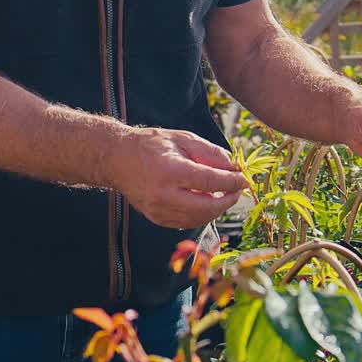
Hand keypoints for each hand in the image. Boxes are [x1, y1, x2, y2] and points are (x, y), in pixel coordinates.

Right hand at [112, 127, 246, 227]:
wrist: (116, 159)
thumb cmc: (149, 145)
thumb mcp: (182, 138)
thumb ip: (210, 153)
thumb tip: (234, 168)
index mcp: (170, 170)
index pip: (211, 181)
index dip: (232, 182)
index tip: (245, 180)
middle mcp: (164, 194)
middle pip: (208, 207)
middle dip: (228, 199)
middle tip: (237, 189)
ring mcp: (158, 210)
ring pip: (199, 218)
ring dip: (216, 208)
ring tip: (222, 194)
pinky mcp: (156, 218)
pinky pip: (187, 222)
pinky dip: (201, 214)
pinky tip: (204, 201)